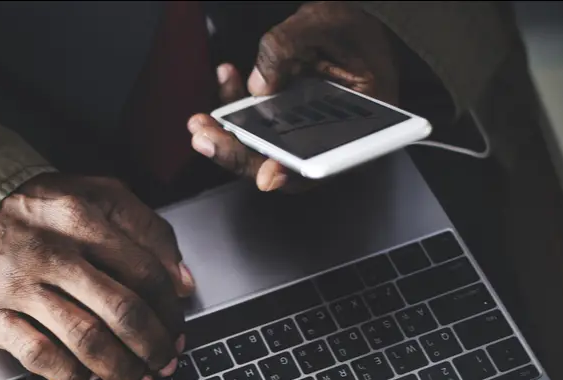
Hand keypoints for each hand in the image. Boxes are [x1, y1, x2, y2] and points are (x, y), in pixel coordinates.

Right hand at [0, 173, 195, 379]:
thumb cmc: (34, 208)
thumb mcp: (92, 194)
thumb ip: (144, 227)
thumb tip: (181, 282)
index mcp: (82, 218)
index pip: (145, 272)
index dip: (170, 311)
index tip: (178, 331)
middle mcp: (53, 252)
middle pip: (122, 309)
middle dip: (154, 346)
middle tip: (166, 363)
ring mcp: (21, 286)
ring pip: (87, 339)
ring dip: (122, 369)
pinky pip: (41, 356)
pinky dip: (72, 374)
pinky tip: (87, 376)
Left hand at [187, 1, 398, 191]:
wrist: (353, 23)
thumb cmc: (354, 31)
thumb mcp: (324, 24)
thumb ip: (289, 46)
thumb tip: (258, 85)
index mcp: (361, 128)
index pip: (326, 164)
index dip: (294, 173)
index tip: (269, 174)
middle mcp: (330, 138)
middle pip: (282, 164)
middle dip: (239, 155)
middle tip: (209, 140)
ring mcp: (304, 131)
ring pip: (262, 149)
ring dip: (227, 136)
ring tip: (201, 122)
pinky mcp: (284, 120)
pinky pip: (255, 124)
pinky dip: (235, 106)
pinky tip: (226, 78)